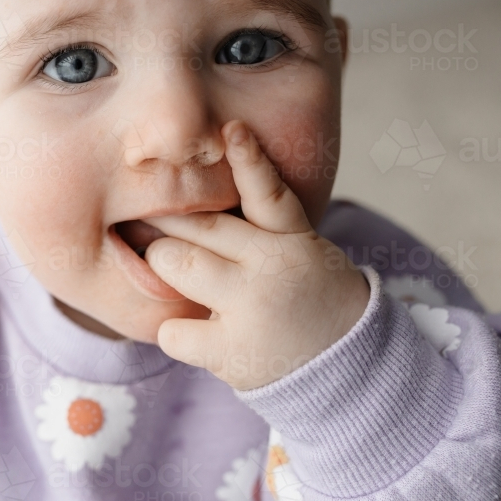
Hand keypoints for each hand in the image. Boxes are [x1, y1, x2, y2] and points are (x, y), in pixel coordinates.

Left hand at [143, 120, 369, 389]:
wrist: (346, 371)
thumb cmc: (307, 301)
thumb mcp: (304, 252)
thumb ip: (262, 226)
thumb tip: (199, 194)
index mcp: (293, 241)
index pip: (270, 195)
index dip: (250, 161)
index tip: (233, 129)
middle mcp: (272, 270)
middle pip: (198, 227)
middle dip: (167, 223)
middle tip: (154, 224)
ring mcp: (250, 310)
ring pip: (175, 265)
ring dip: (166, 267)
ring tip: (180, 278)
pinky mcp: (230, 352)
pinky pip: (171, 329)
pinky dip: (176, 331)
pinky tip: (198, 333)